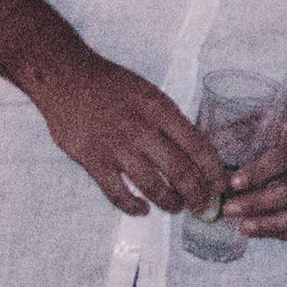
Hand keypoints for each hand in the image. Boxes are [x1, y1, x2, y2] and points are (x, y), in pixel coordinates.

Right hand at [25, 49, 223, 218]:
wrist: (66, 77)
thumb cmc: (109, 84)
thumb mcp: (148, 93)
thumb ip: (168, 120)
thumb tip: (194, 151)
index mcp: (159, 108)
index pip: (196, 144)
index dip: (212, 169)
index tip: (221, 183)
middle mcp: (141, 128)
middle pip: (179, 170)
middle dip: (196, 193)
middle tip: (203, 206)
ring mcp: (116, 146)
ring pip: (152, 186)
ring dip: (169, 202)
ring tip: (176, 207)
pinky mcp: (93, 160)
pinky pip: (118, 193)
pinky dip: (132, 206)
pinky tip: (142, 209)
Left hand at [223, 93, 286, 240]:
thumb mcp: (280, 115)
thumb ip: (249, 129)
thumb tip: (210, 141)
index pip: (283, 159)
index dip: (257, 173)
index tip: (232, 184)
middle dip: (258, 204)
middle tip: (229, 210)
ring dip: (271, 226)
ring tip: (245, 228)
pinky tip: (266, 232)